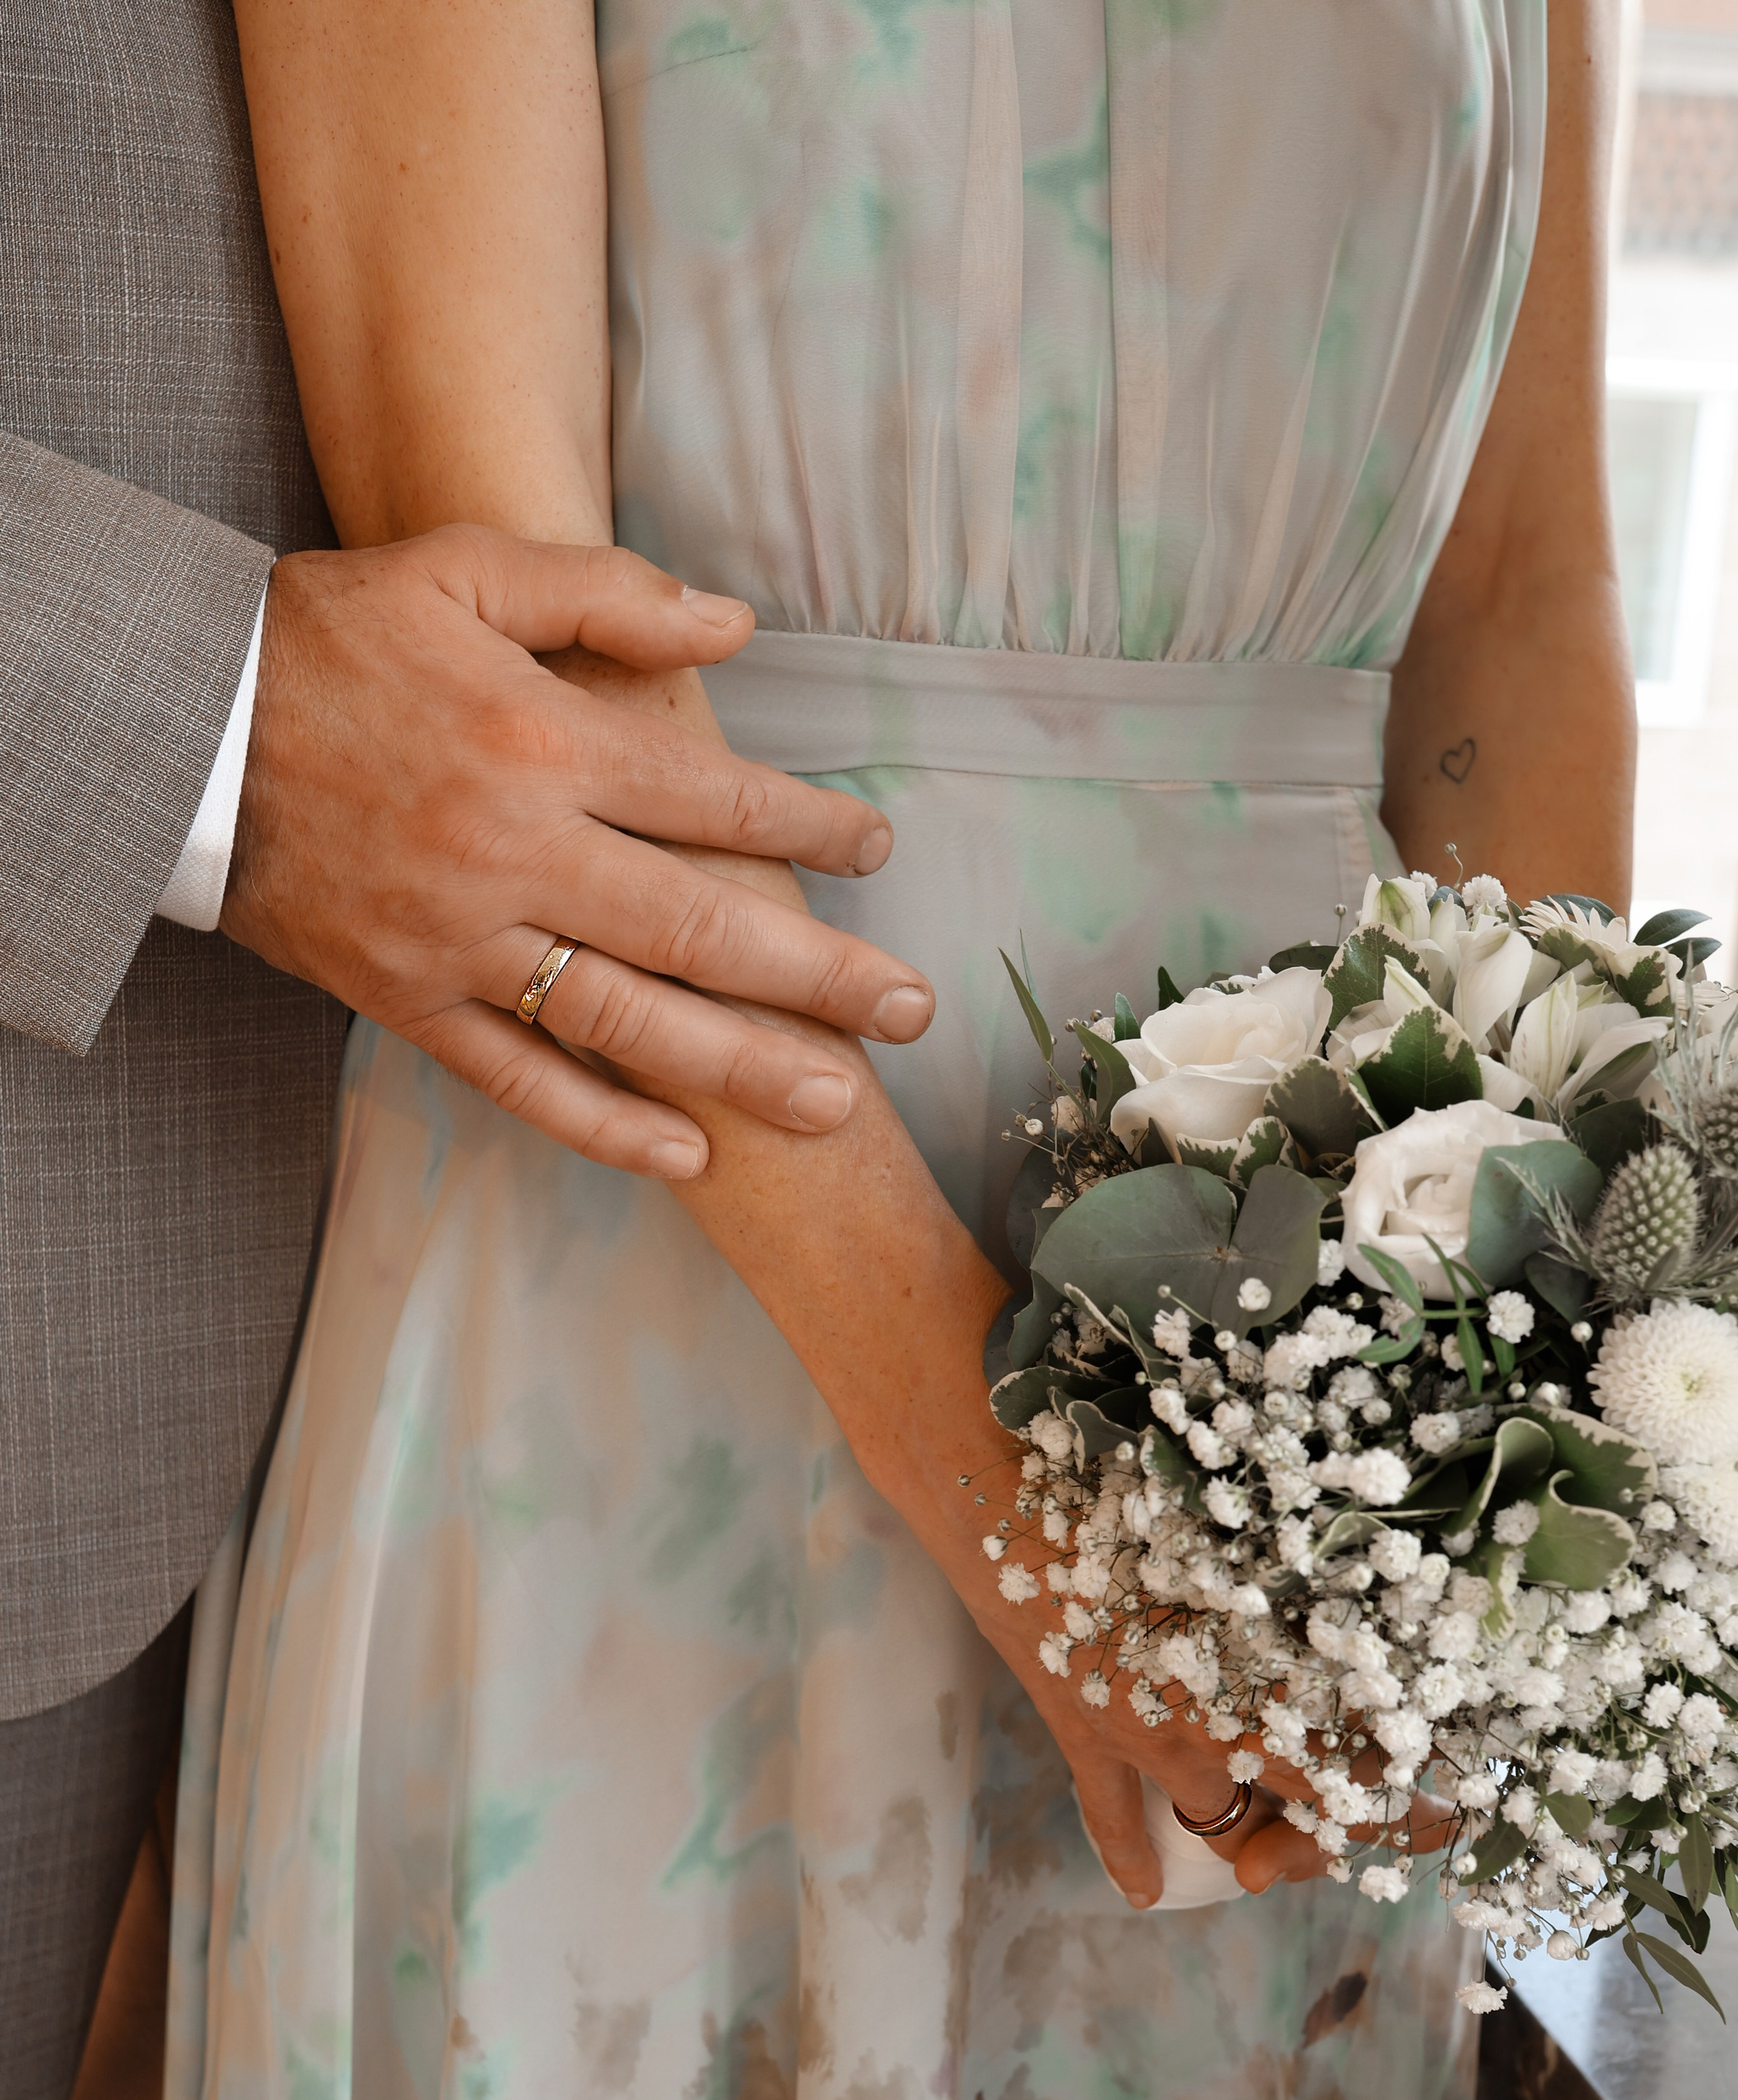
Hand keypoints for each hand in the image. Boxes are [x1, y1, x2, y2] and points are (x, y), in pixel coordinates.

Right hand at [223, 526, 935, 1178]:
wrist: (178, 726)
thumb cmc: (329, 638)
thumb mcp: (461, 569)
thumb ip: (604, 590)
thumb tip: (736, 622)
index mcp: (541, 741)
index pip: (714, 797)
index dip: (808, 830)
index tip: (876, 855)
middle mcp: (516, 852)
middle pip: (701, 927)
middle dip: (822, 976)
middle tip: (916, 1013)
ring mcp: (461, 941)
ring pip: (627, 1021)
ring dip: (742, 1069)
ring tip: (837, 1104)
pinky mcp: (409, 1002)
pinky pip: (519, 1081)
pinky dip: (603, 1126)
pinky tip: (687, 1157)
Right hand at [890, 1392, 1452, 1908]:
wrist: (1010, 1489)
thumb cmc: (1137, 1479)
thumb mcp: (1244, 1522)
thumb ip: (1304, 1572)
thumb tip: (1378, 1575)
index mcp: (1281, 1653)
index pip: (1379, 1739)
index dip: (1419, 1764)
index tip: (1449, 1770)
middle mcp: (1229, 1711)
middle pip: (1320, 1802)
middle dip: (1362, 1822)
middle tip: (1406, 1822)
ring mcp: (1153, 1737)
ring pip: (1225, 1825)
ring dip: (1255, 1842)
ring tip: (1280, 1846)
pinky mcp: (1086, 1736)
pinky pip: (1111, 1818)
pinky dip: (1129, 1857)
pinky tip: (1145, 1893)